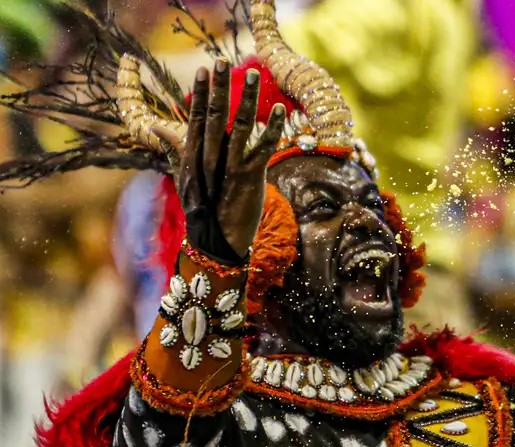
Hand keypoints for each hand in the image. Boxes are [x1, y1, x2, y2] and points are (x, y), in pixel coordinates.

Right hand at [153, 60, 285, 257]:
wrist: (217, 241)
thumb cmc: (203, 210)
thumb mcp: (186, 177)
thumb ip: (175, 150)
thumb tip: (157, 128)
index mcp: (195, 154)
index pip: (196, 117)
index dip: (201, 92)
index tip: (204, 68)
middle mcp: (210, 156)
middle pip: (214, 115)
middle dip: (219, 87)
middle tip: (222, 60)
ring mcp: (230, 165)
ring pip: (239, 125)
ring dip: (247, 98)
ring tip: (253, 74)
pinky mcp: (250, 176)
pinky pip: (263, 147)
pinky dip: (273, 128)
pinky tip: (280, 109)